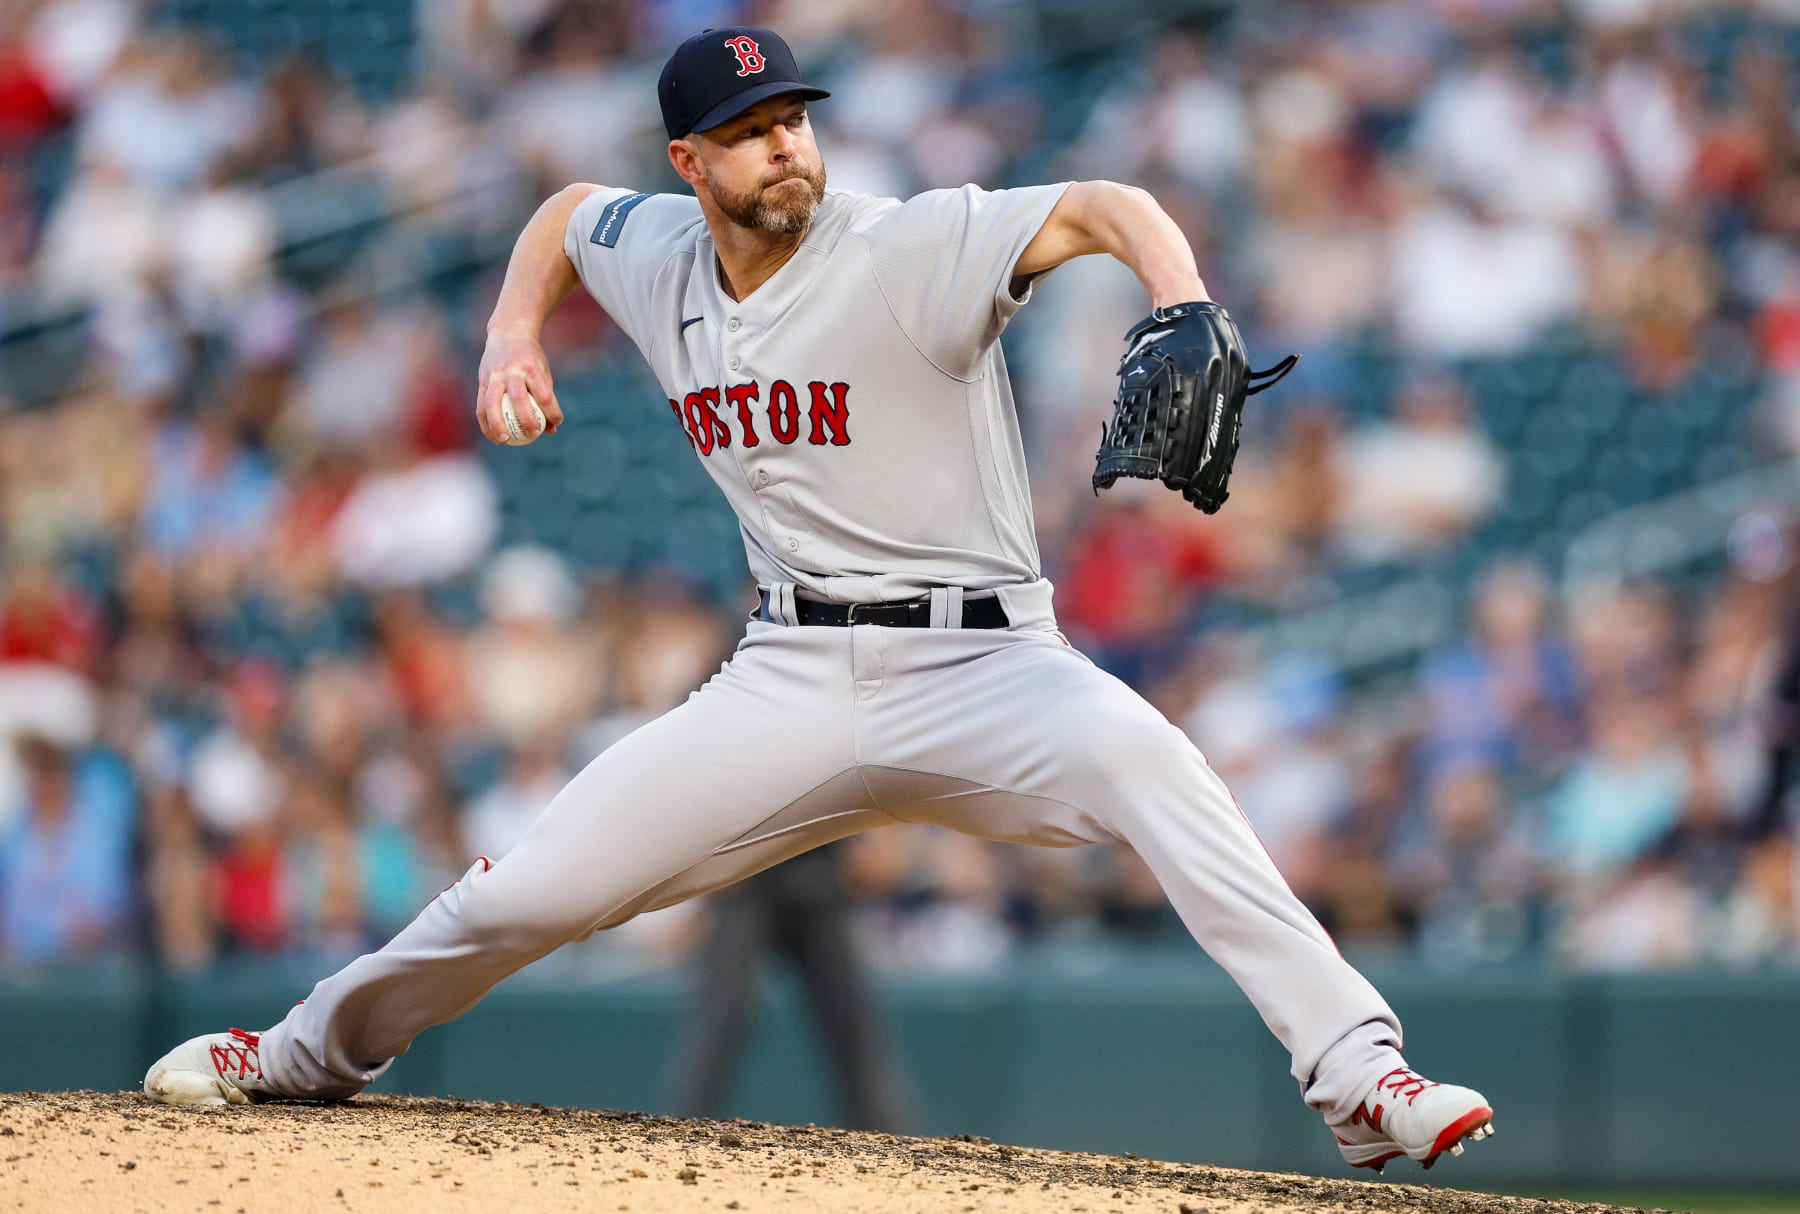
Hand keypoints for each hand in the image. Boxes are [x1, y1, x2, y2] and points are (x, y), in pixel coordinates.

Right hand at [476, 324, 563, 443]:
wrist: (508, 332)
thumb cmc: (530, 357)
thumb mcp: (543, 371)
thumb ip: (547, 399)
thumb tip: (551, 430)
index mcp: (532, 367)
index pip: (544, 394)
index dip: (552, 411)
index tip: (557, 422)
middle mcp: (512, 370)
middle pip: (519, 398)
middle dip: (526, 419)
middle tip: (533, 434)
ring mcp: (495, 374)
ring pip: (493, 402)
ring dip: (498, 423)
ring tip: (504, 440)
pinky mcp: (483, 379)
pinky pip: (482, 404)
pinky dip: (486, 422)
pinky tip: (493, 436)